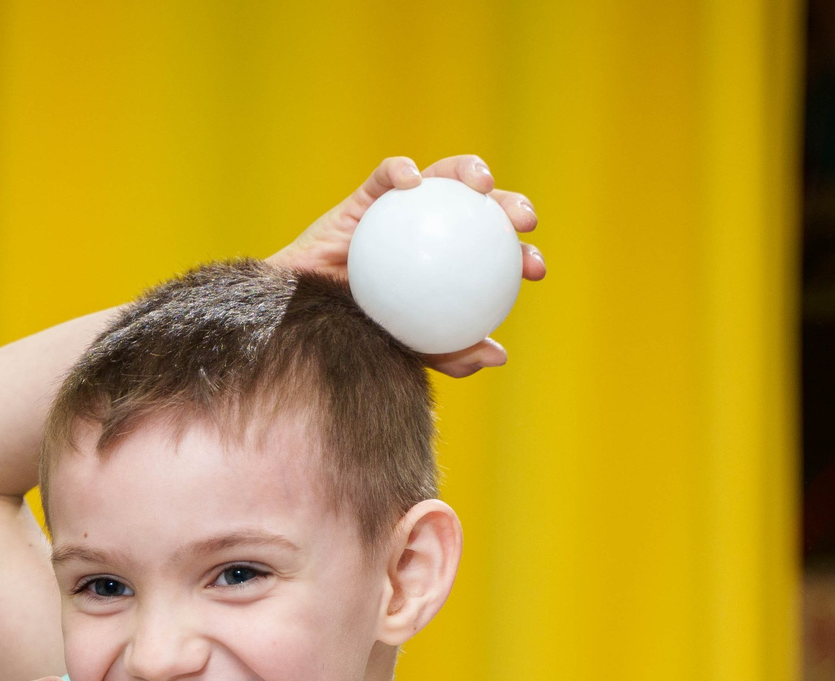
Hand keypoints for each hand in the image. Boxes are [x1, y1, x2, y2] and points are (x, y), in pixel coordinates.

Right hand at [268, 154, 544, 377]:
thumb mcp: (409, 352)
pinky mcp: (364, 199)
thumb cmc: (357, 340)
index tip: (533, 270)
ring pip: (442, 178)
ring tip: (482, 183)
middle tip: (522, 221)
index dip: (521, 253)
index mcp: (447, 265)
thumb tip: (498, 354)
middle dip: (510, 206)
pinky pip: (385, 177)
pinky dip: (400, 172)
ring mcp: (399, 212)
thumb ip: (451, 352)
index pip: (493, 252)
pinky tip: (412, 181)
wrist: (301, 326)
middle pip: (479, 209)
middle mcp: (429, 232)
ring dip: (468, 170)